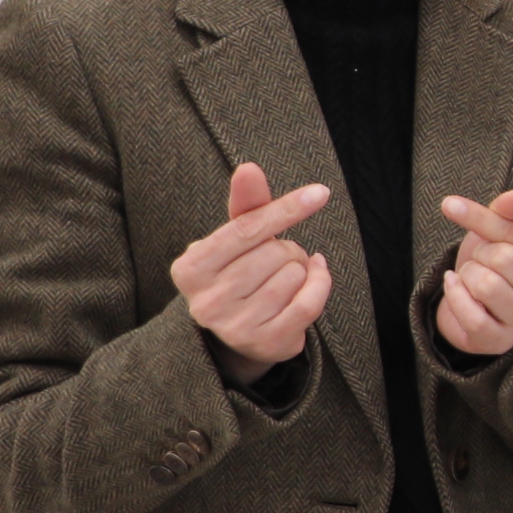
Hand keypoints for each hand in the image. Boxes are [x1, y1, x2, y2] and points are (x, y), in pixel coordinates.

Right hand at [173, 159, 332, 378]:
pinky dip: (321, 283)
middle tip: (275, 261)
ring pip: (295, 274)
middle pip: (275, 252)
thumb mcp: (236, 239)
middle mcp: (206, 301)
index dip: (286, 209)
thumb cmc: (239, 272)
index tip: (321, 192)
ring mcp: (234, 326)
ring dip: (301, 269)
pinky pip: (310, 302)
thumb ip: (246, 205)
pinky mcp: (265, 344)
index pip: (246, 229)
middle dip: (287, 249)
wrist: (240, 332)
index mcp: (191, 268)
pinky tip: (315, 278)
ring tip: (283, 277)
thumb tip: (249, 168)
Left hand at [433, 188, 512, 357]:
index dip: (479, 217)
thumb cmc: (495, 264)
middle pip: (503, 258)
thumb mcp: (501, 234)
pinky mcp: (502, 341)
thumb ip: (508, 213)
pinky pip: (471, 315)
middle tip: (480, 259)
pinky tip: (456, 287)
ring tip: (472, 276)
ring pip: (486, 286)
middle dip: (479, 253)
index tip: (450, 205)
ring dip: (467, 275)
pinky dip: (455, 296)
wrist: (479, 307)